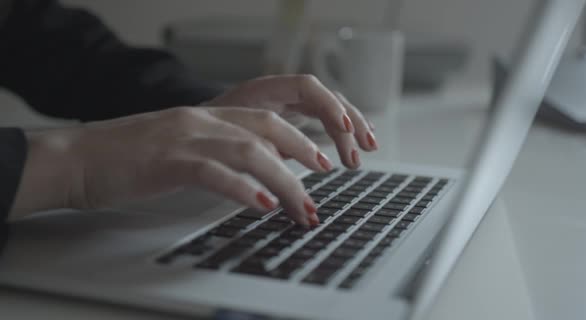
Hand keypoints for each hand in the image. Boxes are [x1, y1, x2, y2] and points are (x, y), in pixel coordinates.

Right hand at [10, 75, 377, 226]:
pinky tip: (263, 206)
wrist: (76, 158)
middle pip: (269, 128)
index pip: (267, 118)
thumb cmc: (127, 158)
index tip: (321, 159)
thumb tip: (254, 172)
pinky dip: (244, 189)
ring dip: (285, 180)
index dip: (300, 137)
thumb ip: (217, 153)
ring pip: (250, 151)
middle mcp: (202, 121)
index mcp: (207, 116)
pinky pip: (215, 173)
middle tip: (327, 176)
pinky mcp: (167, 162)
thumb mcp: (181, 148)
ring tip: (304, 205)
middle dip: (305, 152)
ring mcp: (185, 139)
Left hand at [207, 75, 377, 166]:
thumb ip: (259, 155)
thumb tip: (284, 184)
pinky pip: (322, 120)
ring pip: (329, 109)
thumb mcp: (230, 144)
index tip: (342, 130)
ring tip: (365, 153)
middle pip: (325, 98)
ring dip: (350, 130)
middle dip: (348, 124)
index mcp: (262, 91)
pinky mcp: (290, 119)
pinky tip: (352, 148)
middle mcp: (280, 94)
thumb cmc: (207, 137)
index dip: (328, 105)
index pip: (306, 87)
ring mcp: (287, 105)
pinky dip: (339, 134)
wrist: (192, 132)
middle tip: (360, 153)